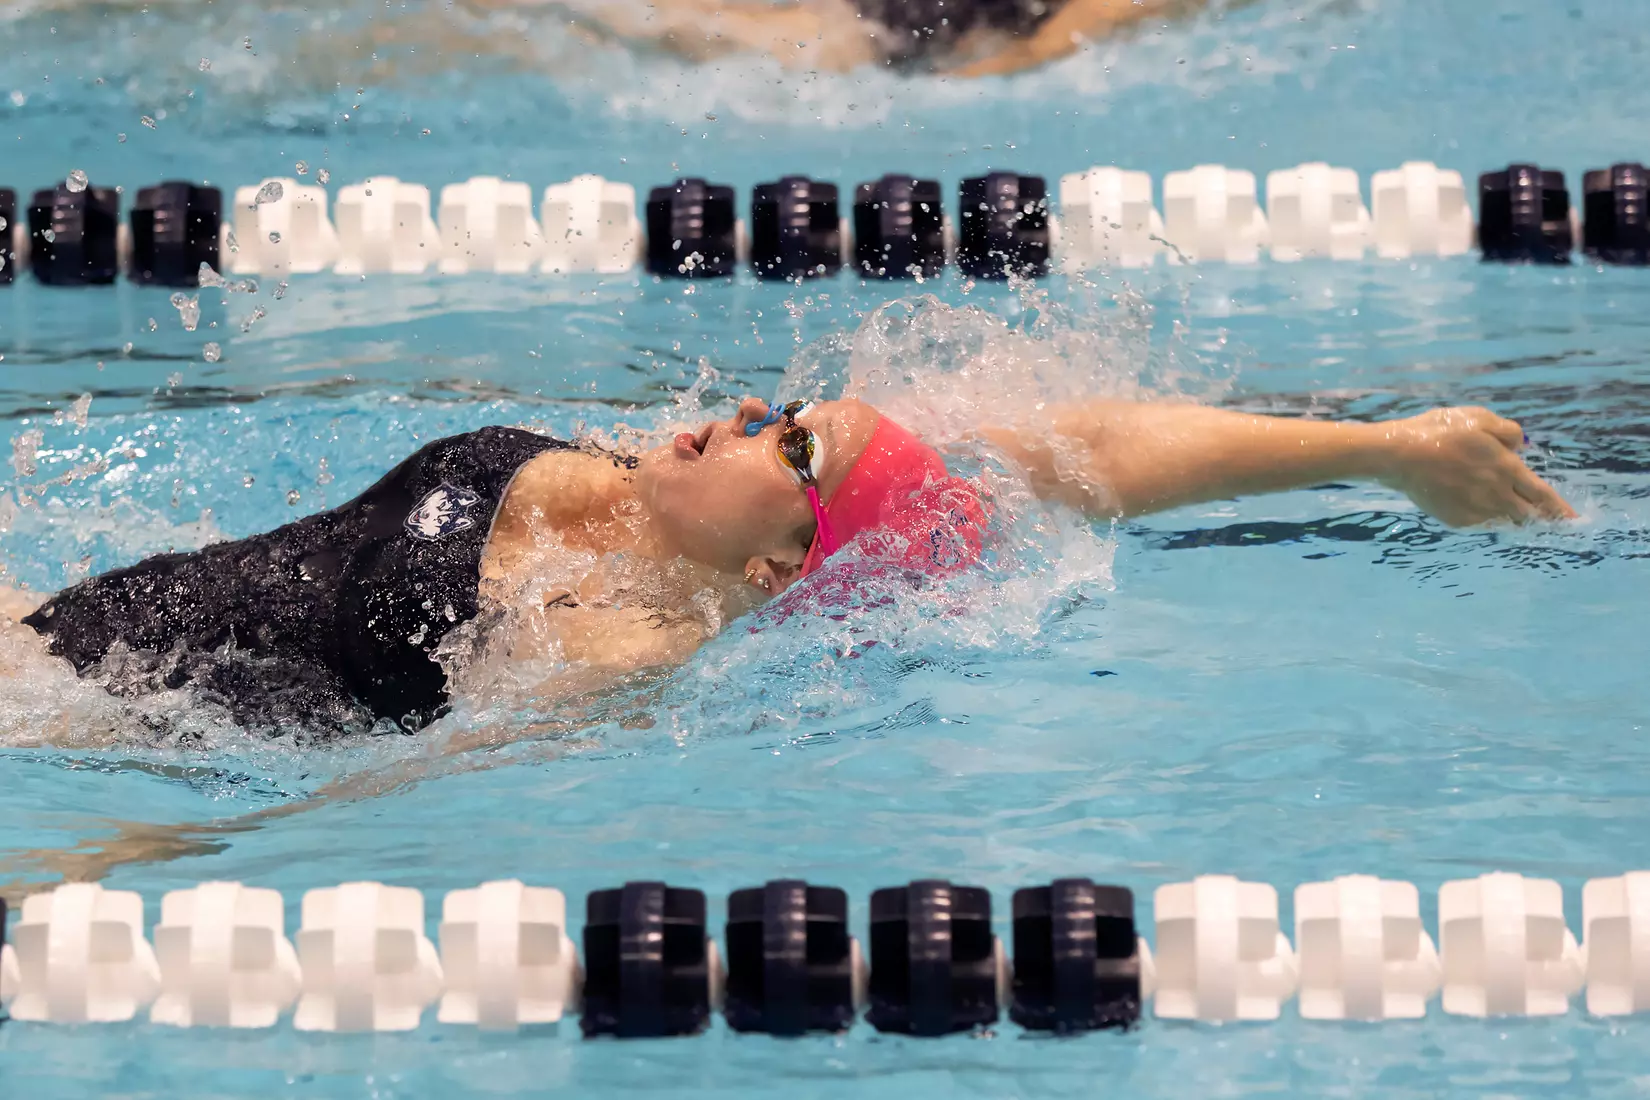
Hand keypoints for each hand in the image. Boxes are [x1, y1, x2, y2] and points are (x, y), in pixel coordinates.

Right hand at [1379, 407, 1575, 525]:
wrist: (1399, 456)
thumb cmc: (1439, 431)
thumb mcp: (1478, 417)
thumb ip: (1507, 431)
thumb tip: (1521, 447)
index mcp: (1506, 468)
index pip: (1542, 494)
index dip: (1560, 508)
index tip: (1573, 519)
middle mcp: (1496, 494)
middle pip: (1528, 515)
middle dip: (1543, 519)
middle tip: (1551, 522)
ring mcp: (1476, 510)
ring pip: (1505, 521)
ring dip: (1514, 518)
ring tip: (1515, 514)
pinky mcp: (1456, 520)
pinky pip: (1481, 522)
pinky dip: (1487, 517)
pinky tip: (1480, 508)